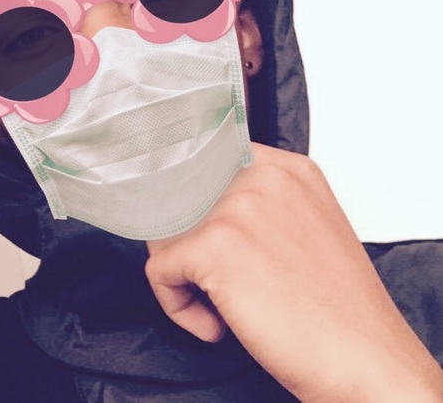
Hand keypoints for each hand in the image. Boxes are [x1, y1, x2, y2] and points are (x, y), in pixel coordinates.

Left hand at [146, 143, 442, 401]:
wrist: (365, 359)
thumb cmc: (337, 305)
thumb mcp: (305, 227)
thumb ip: (259, 206)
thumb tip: (201, 211)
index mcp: (285, 169)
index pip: (208, 165)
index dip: (195, 205)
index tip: (198, 233)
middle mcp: (260, 177)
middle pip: (181, 197)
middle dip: (184, 241)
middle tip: (208, 278)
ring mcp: (236, 207)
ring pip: (164, 230)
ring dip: (181, 273)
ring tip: (217, 303)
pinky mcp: (215, 246)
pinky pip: (159, 269)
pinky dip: (176, 303)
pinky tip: (215, 324)